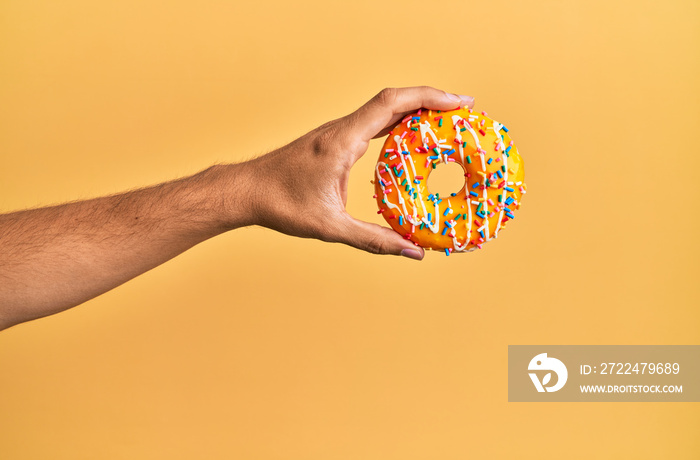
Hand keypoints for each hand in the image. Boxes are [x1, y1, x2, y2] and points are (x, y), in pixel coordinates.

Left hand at [235, 86, 474, 259]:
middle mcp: (342, 129)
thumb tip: (413, 253)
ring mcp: (337, 132)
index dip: (430, 98)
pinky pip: (374, 122)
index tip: (460, 103)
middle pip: (394, 100)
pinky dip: (399, 123)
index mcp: (343, 141)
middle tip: (466, 110)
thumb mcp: (331, 228)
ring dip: (417, 109)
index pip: (392, 104)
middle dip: (433, 100)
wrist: (246, 190)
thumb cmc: (281, 205)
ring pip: (384, 109)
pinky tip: (413, 136)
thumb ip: (375, 241)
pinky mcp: (334, 140)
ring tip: (448, 120)